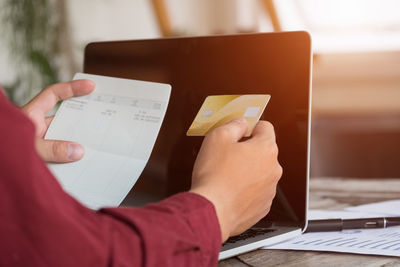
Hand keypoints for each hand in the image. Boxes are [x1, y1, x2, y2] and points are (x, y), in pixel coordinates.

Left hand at [22, 80, 94, 161]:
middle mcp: (35, 127)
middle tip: (101, 119)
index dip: (72, 88)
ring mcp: (38, 142)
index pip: (53, 95)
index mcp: (30, 115)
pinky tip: (79, 166)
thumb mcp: (28, 148)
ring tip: (94, 147)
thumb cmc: (2, 150)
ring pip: (62, 139)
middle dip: (81, 120)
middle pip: (63, 118)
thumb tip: (78, 151)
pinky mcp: (40, 157)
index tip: (91, 86)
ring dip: (74, 144)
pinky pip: (59, 155)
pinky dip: (68, 159)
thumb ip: (52, 149)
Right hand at [190, 119, 281, 241]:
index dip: (251, 126)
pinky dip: (245, 189)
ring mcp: (269, 190)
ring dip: (247, 171)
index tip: (240, 131)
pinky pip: (255, 191)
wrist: (212, 210)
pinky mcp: (262, 207)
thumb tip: (240, 124)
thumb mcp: (217, 137)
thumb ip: (233, 125)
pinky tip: (229, 190)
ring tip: (226, 176)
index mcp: (266, 149)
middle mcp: (273, 169)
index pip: (265, 127)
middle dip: (247, 151)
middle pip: (263, 151)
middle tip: (227, 155)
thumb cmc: (214, 176)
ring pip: (260, 172)